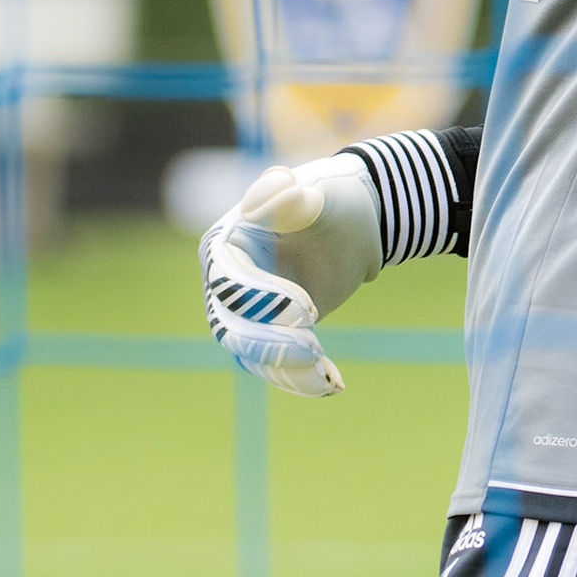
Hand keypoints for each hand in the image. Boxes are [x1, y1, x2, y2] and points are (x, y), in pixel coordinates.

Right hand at [198, 155, 382, 397]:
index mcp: (223, 245)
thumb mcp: (316, 194)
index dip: (260, 301)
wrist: (353, 225)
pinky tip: (333, 382)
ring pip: (251, 355)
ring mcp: (244, 313)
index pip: (227, 283)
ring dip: (285, 369)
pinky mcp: (268, 335)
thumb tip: (274, 195)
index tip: (307, 310)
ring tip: (325, 374)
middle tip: (314, 350)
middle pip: (231, 327)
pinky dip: (300, 379)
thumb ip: (290, 197)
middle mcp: (224, 283)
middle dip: (269, 344)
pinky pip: (274, 367)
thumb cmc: (330, 200)